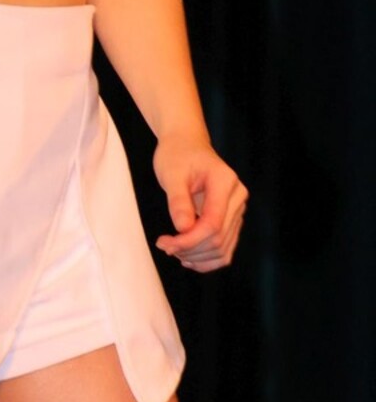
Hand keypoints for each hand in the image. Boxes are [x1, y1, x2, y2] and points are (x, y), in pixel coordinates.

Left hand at [153, 133, 247, 271]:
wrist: (186, 144)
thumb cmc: (177, 154)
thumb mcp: (171, 173)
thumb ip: (178, 200)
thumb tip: (183, 229)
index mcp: (225, 182)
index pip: (212, 223)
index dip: (189, 240)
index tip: (165, 243)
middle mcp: (237, 197)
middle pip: (218, 239)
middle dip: (189, 249)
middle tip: (164, 246)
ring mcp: (237, 209)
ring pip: (223, 248)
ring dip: (197, 257)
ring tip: (172, 250)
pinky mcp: (232, 219)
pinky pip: (224, 248)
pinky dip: (206, 258)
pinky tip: (187, 255)